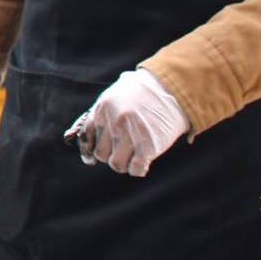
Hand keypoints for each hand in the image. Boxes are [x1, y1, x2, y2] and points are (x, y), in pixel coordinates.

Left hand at [64, 68, 186, 176]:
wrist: (173, 90)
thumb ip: (100, 117)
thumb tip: (87, 152)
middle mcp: (115, 122)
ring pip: (116, 164)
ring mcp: (132, 134)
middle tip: (122, 150)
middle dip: (111, 154)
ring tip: (133, 156)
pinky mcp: (149, 146)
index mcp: (103, 109)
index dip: (90, 150)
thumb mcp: (114, 97)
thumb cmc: (142, 95)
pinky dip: (137, 169)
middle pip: (102, 154)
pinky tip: (143, 162)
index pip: (87, 138)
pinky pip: (135, 169)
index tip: (92, 158)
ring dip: (124, 164)